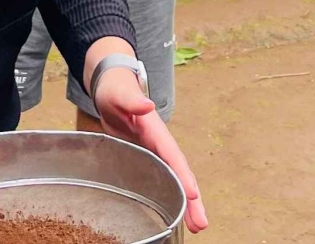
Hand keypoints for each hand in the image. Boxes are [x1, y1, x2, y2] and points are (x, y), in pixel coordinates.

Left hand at [93, 69, 208, 233]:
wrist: (112, 88)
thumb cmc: (116, 90)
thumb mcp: (119, 93)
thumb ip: (132, 100)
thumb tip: (147, 105)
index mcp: (155, 130)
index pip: (172, 154)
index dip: (182, 175)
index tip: (193, 194)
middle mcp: (160, 143)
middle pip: (180, 172)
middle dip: (192, 198)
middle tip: (201, 224)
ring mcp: (156, 151)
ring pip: (175, 179)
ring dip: (187, 202)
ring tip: (197, 226)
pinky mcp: (149, 157)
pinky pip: (164, 179)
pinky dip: (173, 195)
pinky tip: (177, 213)